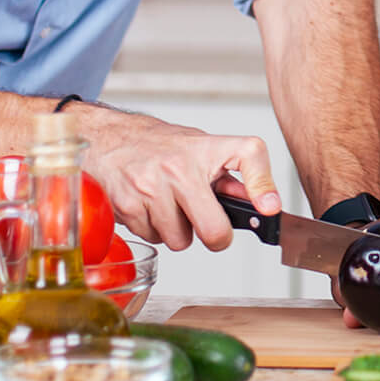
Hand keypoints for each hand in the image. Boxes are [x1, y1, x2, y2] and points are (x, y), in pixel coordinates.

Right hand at [79, 104, 279, 251]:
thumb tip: (265, 205)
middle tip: (204, 221)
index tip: (270, 208)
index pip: (249, 155)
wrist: (109, 138)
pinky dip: (152, 228)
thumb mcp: (202, 150)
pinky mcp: (127, 205)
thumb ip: (233, 177)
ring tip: (168, 205)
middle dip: (212, 234)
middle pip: (213, 231)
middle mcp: (179, 167)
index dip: (263, 184)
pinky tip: (148, 206)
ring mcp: (151, 187)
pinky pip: (152, 238)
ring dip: (176, 231)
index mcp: (206, 149)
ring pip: (179, 241)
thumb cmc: (160, 146)